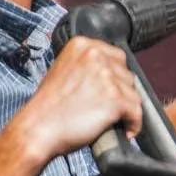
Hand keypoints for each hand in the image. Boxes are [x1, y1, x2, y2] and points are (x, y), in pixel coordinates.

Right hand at [14, 37, 142, 163]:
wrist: (38, 128)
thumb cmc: (48, 107)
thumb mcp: (62, 70)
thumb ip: (85, 65)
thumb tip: (109, 71)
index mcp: (82, 45)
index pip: (116, 56)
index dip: (116, 76)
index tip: (112, 89)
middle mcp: (96, 56)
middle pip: (126, 74)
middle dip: (121, 92)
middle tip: (110, 107)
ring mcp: (107, 76)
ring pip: (134, 94)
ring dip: (126, 109)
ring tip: (113, 120)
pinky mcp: (115, 98)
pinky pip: (137, 112)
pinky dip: (134, 125)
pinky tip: (126, 131)